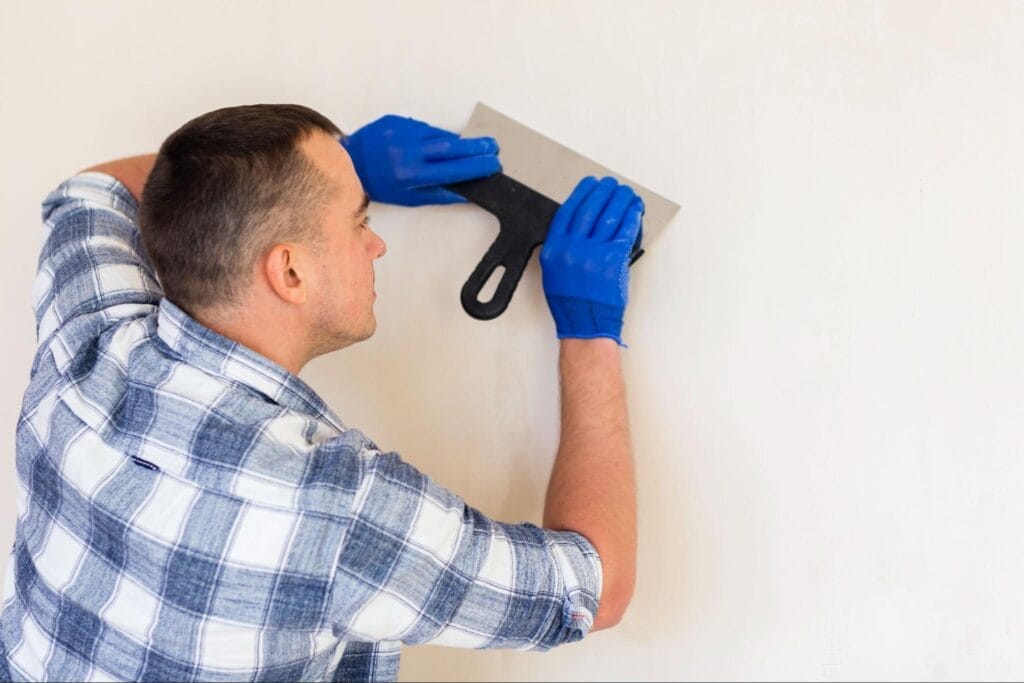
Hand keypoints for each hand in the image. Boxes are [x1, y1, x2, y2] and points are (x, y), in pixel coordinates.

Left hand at [341, 115, 500, 205]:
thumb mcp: (409, 197)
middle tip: (493, 146)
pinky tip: (442, 142)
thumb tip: (466, 191)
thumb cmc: (380, 184)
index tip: (492, 163)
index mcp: (412, 175)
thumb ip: (439, 194)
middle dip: (476, 147)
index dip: (476, 166)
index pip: (453, 169)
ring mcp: (403, 133)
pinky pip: (426, 128)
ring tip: (472, 147)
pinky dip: (437, 136)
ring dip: (458, 142)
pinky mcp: (399, 121)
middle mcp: (408, 152)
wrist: (353, 162)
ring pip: (441, 136)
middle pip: (452, 147)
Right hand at [540, 177, 643, 345]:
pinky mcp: (613, 260)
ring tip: (626, 194)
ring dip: (621, 199)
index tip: (590, 183)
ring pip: (609, 215)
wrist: (586, 323)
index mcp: (555, 249)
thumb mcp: (554, 270)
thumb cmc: (571, 301)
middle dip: (604, 191)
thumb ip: (563, 245)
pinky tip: (634, 210)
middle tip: (612, 184)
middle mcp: (572, 249)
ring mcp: (593, 254)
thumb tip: (581, 222)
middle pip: (590, 208)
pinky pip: (624, 231)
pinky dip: (631, 217)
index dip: (581, 193)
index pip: (568, 211)